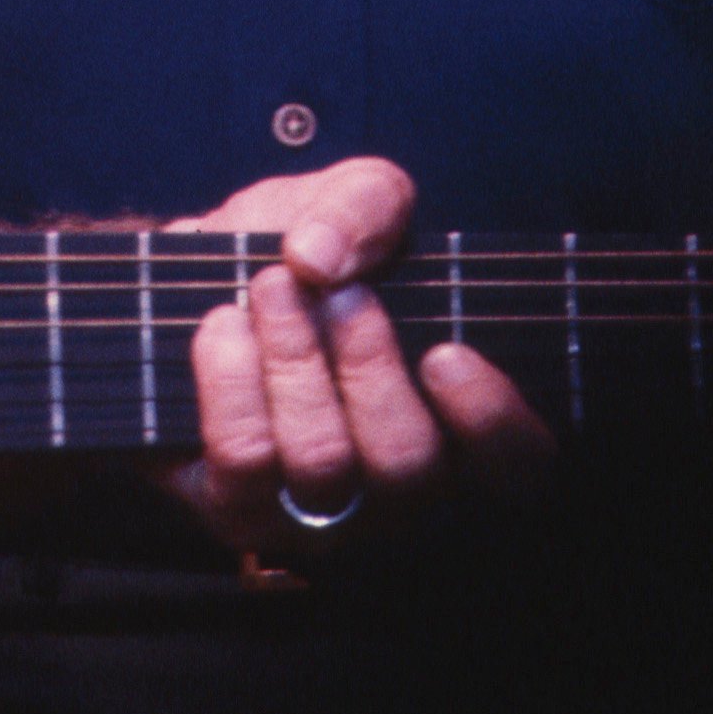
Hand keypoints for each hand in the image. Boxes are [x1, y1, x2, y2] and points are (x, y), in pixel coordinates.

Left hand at [168, 156, 554, 559]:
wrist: (194, 280)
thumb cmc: (296, 251)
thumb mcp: (345, 200)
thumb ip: (364, 204)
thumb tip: (320, 255)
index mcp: (455, 424)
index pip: (518, 467)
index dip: (492, 422)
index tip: (445, 354)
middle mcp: (397, 489)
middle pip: (407, 462)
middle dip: (365, 362)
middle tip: (333, 293)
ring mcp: (318, 513)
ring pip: (322, 461)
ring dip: (294, 359)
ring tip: (270, 288)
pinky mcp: (239, 509)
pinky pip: (242, 460)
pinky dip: (230, 378)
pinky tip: (222, 325)